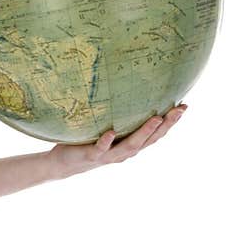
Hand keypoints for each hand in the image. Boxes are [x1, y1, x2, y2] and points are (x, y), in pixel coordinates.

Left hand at [47, 104, 187, 177]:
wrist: (64, 163)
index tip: (185, 106)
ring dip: (144, 132)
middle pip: (150, 139)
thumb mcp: (106, 127)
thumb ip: (117, 115)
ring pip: (130, 145)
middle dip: (166, 125)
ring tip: (156, 118)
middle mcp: (124, 152)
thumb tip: (126, 86)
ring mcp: (109, 155)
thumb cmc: (87, 141)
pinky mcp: (91, 155)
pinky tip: (111, 132)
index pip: (156, 133)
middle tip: (179, 110)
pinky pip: (100, 148)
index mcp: (130, 144)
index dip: (171, 122)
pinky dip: (106, 142)